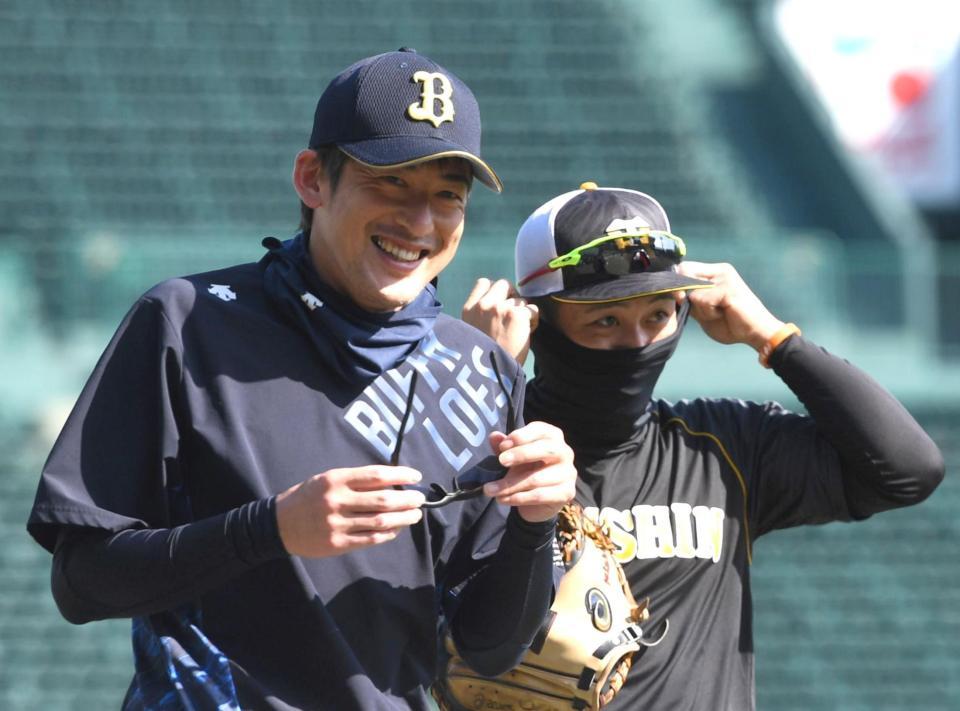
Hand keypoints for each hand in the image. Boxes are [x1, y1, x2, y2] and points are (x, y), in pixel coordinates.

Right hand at [275, 466, 425, 556]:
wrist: (277, 524)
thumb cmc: (307, 497)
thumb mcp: (326, 479)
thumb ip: (354, 481)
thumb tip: (390, 483)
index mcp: (336, 479)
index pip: (376, 475)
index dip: (400, 475)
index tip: (416, 476)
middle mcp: (337, 500)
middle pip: (383, 500)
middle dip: (407, 500)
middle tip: (420, 499)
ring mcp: (337, 524)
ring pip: (380, 521)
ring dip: (403, 518)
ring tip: (414, 515)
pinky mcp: (337, 544)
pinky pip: (370, 539)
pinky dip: (387, 534)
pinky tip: (396, 529)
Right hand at [462, 278, 538, 364]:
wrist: (490, 375)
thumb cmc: (483, 361)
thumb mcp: (472, 333)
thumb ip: (481, 316)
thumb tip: (501, 305)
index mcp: (469, 310)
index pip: (483, 283)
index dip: (495, 290)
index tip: (500, 304)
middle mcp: (483, 305)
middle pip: (503, 284)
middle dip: (512, 296)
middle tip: (514, 314)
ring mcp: (499, 308)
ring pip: (520, 300)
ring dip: (523, 313)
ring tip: (519, 331)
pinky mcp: (516, 315)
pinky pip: (532, 310)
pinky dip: (533, 321)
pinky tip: (527, 334)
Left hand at [482, 421, 575, 522]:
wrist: (538, 501)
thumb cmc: (526, 469)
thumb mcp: (512, 456)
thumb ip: (503, 446)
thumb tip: (494, 437)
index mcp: (553, 436)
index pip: (540, 430)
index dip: (521, 436)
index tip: (502, 446)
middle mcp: (565, 452)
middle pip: (546, 449)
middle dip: (521, 454)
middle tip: (501, 462)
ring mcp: (568, 473)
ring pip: (537, 478)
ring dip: (509, 485)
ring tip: (490, 490)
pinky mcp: (567, 493)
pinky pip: (539, 495)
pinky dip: (518, 498)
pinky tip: (502, 499)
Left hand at [677, 261, 784, 351]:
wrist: (756, 333)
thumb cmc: (731, 324)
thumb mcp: (703, 312)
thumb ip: (690, 301)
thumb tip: (675, 293)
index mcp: (715, 273)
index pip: (684, 268)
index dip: (676, 284)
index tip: (681, 300)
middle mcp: (720, 270)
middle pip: (685, 273)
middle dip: (687, 296)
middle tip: (704, 311)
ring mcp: (725, 277)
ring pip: (693, 291)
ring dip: (701, 309)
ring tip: (718, 313)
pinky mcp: (728, 288)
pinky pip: (702, 300)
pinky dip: (708, 312)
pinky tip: (723, 314)